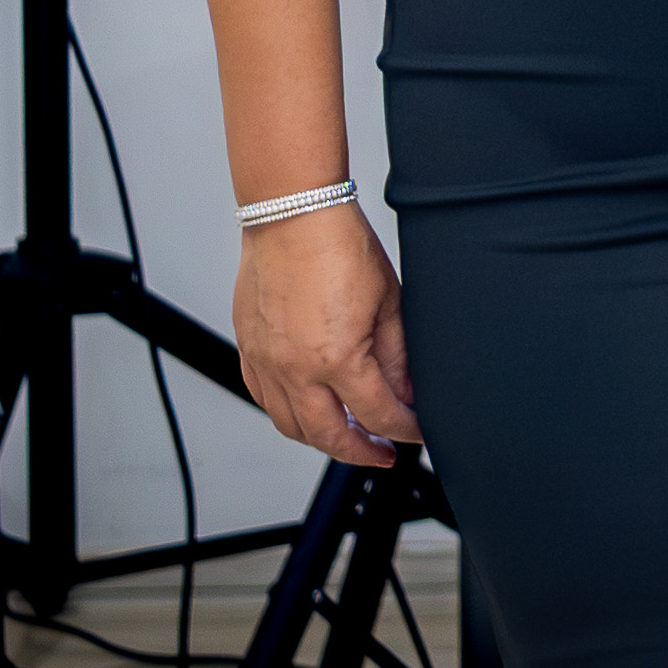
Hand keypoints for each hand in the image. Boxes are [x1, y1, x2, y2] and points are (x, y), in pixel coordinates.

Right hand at [235, 203, 418, 468]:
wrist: (293, 215)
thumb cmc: (339, 246)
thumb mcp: (389, 303)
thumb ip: (398, 357)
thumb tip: (408, 391)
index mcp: (338, 359)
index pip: (378, 415)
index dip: (406, 429)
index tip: (418, 430)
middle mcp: (296, 369)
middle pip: (330, 437)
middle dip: (363, 452)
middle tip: (383, 453)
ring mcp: (267, 362)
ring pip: (291, 426)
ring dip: (321, 440)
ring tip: (347, 437)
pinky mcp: (249, 349)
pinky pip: (264, 398)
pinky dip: (287, 414)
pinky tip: (306, 409)